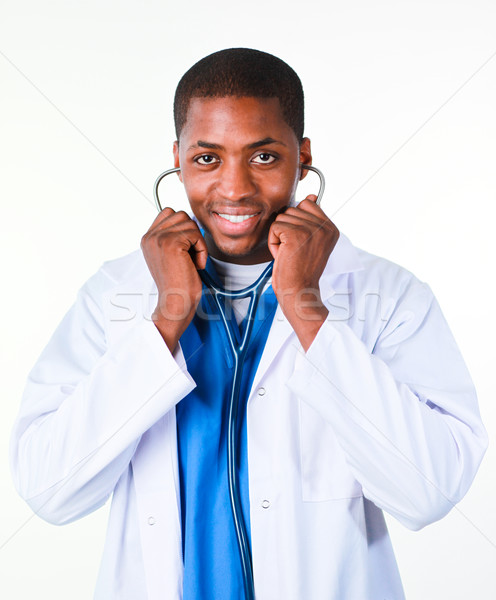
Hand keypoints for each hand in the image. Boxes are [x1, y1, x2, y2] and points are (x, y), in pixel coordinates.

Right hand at [141, 209, 207, 351]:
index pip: (169, 213)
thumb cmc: (178, 284)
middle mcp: (150, 236)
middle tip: (189, 256)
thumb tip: (189, 220)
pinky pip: (196, 234)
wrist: (175, 302)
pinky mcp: (171, 243)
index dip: (183, 228)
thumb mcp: (170, 256)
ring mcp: (159, 238)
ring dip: (197, 242)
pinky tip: (195, 264)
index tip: (184, 250)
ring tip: (191, 260)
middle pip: (181, 215)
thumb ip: (173, 237)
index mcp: (148, 239)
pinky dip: (201, 249)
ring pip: (189, 222)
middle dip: (191, 234)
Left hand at [268, 196, 338, 349]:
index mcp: (331, 228)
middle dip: (286, 230)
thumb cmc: (301, 270)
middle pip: (292, 209)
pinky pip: (274, 227)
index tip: (301, 243)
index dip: (297, 222)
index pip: (307, 204)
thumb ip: (311, 219)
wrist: (299, 291)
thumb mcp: (311, 242)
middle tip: (294, 251)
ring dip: (279, 236)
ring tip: (289, 253)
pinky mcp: (295, 234)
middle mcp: (324, 227)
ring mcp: (311, 229)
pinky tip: (283, 255)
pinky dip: (273, 242)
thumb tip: (311, 195)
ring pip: (281, 218)